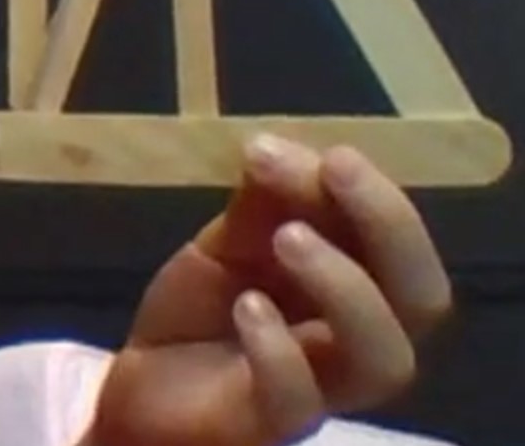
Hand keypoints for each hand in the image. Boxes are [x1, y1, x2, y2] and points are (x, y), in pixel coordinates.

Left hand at [86, 135, 450, 445]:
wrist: (144, 385)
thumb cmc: (203, 314)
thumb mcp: (228, 244)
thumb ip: (261, 203)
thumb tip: (276, 146)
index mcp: (358, 288)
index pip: (402, 246)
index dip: (379, 196)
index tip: (332, 154)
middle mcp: (356, 341)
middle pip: (422, 299)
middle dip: (387, 225)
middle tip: (333, 170)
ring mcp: (320, 387)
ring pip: (383, 358)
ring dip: (344, 284)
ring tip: (286, 236)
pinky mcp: (270, 421)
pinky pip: (298, 397)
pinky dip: (277, 346)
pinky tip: (246, 307)